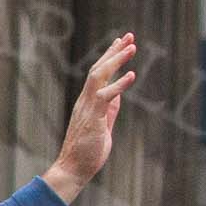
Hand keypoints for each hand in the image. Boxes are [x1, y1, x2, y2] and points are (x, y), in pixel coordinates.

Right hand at [42, 32, 138, 203]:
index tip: (120, 43)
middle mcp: (85, 100)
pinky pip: (106, 96)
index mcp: (88, 102)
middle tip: (129, 36)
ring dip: (116, 60)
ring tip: (131, 47)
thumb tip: (118, 97)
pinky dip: (119, 84)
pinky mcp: (93, 117)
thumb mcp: (103, 127)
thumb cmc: (87, 153)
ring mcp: (88, 107)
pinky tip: (132, 74)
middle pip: (99, 68)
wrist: (73, 169)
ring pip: (100, 76)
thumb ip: (110, 111)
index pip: (99, 74)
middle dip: (114, 51)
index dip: (110, 57)